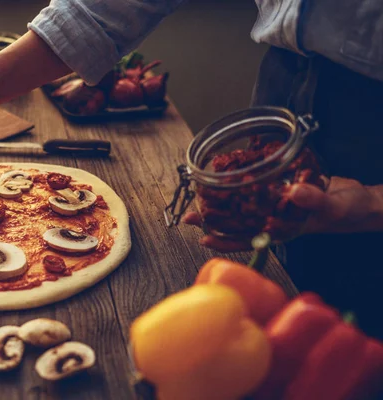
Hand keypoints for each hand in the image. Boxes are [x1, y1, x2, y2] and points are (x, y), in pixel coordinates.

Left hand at [183, 177, 382, 251]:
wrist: (360, 202)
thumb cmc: (350, 210)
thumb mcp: (334, 205)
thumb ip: (315, 200)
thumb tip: (294, 192)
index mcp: (283, 229)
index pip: (248, 239)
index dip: (225, 240)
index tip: (202, 237)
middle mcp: (275, 220)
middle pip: (238, 224)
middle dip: (213, 221)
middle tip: (188, 215)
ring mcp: (276, 207)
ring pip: (243, 208)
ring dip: (222, 204)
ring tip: (199, 199)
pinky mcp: (281, 192)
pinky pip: (256, 191)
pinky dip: (242, 186)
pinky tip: (228, 178)